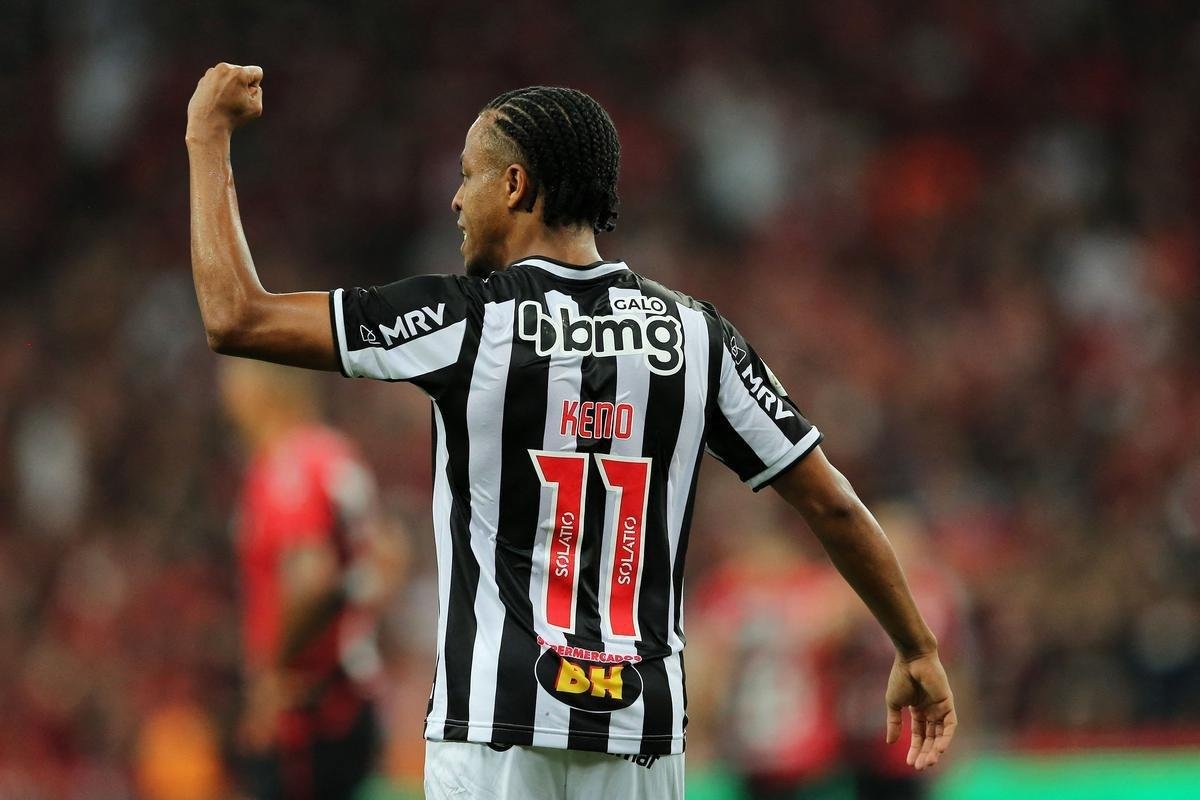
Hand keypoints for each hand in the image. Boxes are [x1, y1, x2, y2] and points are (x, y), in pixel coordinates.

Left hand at [186, 62, 262, 141]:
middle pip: (242, 73)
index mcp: (238, 73)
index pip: (257, 72)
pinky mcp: (204, 79)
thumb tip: (249, 84)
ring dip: (231, 86)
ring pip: (229, 77)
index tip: (246, 97)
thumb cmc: (232, 116)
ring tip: (225, 102)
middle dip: (242, 85)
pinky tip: (217, 102)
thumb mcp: (256, 107)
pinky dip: (220, 89)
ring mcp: (212, 73)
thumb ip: (258, 92)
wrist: (207, 124)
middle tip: (234, 102)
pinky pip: (218, 81)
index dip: (255, 87)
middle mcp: (224, 68)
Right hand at [885, 650, 956, 769]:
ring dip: (935, 749)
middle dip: (925, 753)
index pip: (919, 734)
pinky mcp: (948, 703)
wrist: (911, 658)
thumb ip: (894, 723)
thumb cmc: (901, 676)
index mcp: (919, 709)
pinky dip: (945, 738)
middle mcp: (931, 710)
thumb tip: (890, 742)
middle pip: (930, 737)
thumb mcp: (894, 703)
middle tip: (920, 767)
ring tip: (928, 762)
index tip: (910, 762)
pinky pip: (950, 725)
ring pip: (941, 735)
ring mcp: (940, 708)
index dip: (915, 748)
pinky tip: (938, 749)